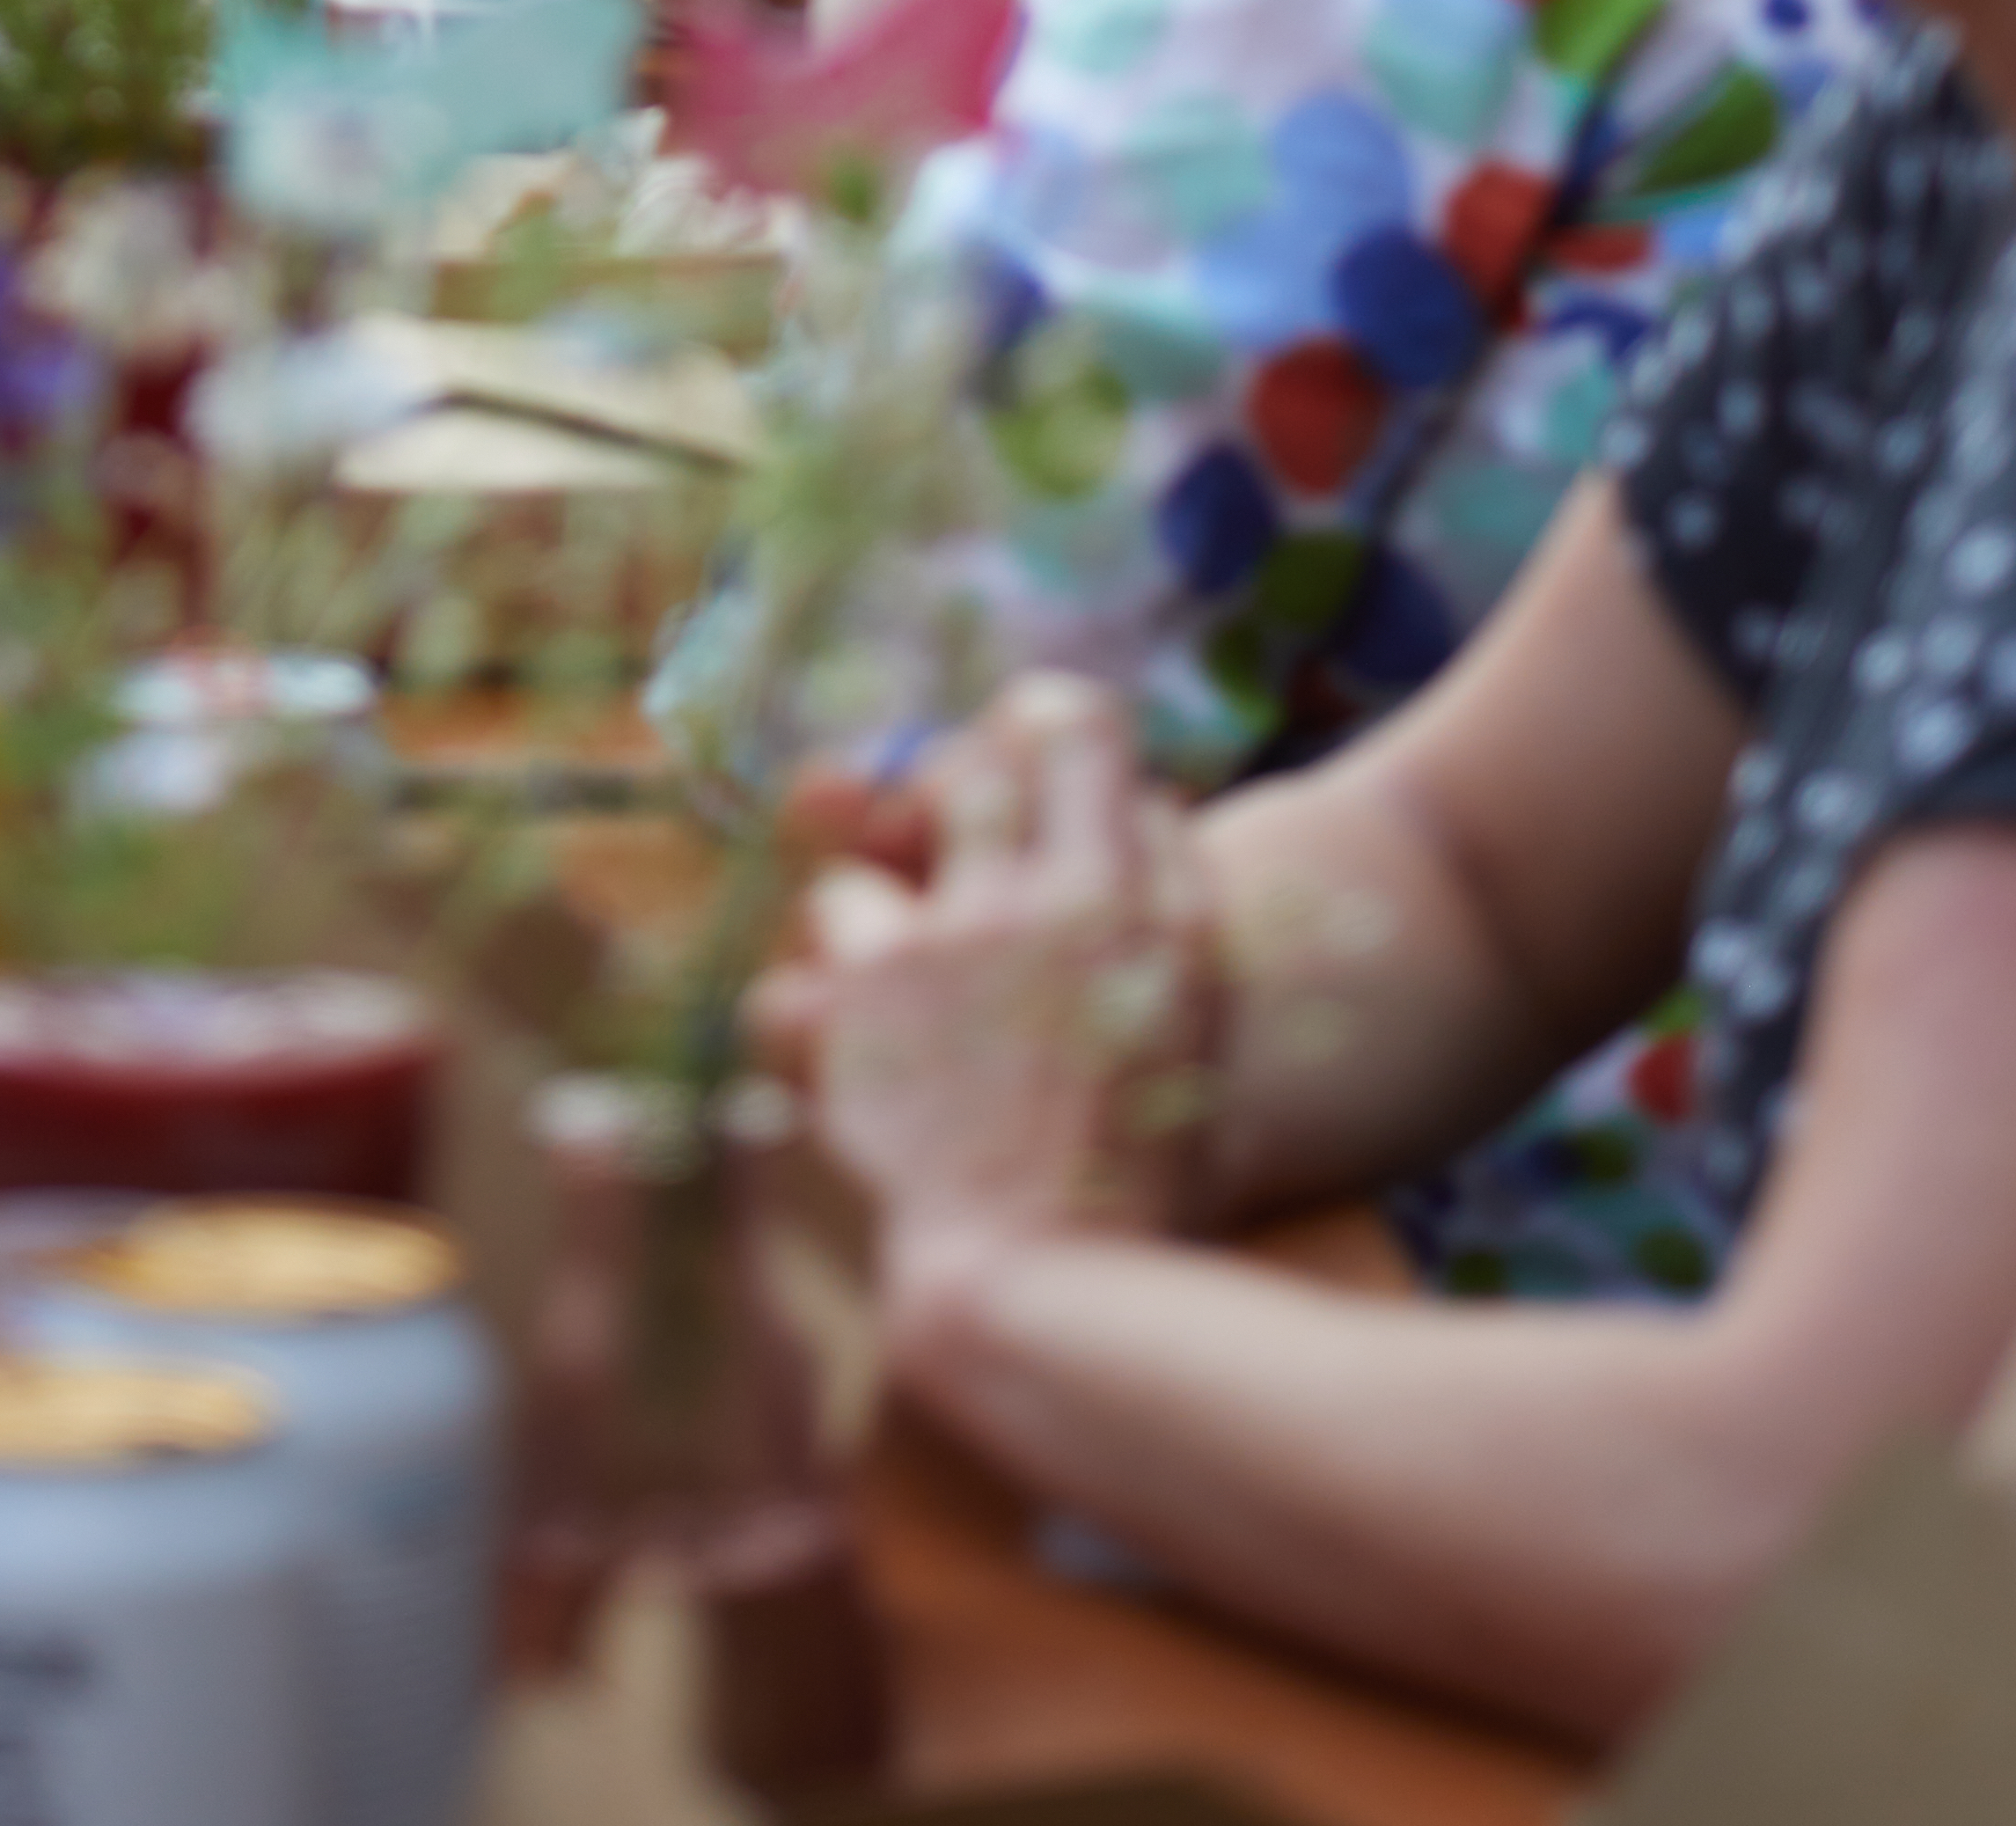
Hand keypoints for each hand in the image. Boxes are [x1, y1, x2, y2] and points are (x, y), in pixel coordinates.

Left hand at [769, 677, 1219, 1316]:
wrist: (1046, 1291)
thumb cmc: (1134, 1185)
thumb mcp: (1197, 1033)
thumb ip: (1176, 901)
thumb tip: (1149, 800)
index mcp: (1134, 907)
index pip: (1070, 724)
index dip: (1036, 729)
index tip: (1023, 767)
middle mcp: (1041, 902)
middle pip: (965, 765)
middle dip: (946, 810)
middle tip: (948, 876)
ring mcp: (947, 939)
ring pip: (874, 845)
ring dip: (877, 912)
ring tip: (899, 996)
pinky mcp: (864, 993)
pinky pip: (819, 931)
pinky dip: (821, 986)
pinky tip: (851, 1046)